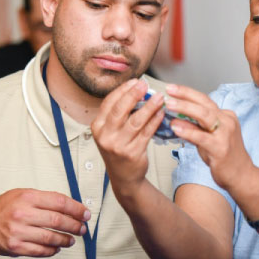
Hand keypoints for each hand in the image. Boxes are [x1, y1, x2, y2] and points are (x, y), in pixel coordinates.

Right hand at [0, 189, 90, 256]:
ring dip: (65, 240)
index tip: (85, 214)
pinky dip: (52, 250)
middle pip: (58, 220)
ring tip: (71, 240)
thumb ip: (42, 199)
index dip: (76, 209)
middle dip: (75, 226)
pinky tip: (56, 247)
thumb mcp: (20, 195)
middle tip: (81, 229)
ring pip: (51, 237)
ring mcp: (18, 231)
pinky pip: (40, 250)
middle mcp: (22, 213)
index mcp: (26, 197)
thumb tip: (68, 206)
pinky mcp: (16, 246)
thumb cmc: (1, 209)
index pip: (59, 201)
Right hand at [91, 79, 164, 198]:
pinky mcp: (133, 153)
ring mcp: (118, 145)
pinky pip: (146, 132)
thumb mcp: (110, 131)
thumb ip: (119, 114)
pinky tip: (161, 113)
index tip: (135, 82)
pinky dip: (155, 121)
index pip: (109, 103)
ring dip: (149, 107)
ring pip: (136, 121)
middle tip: (145, 85)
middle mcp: (105, 136)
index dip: (123, 90)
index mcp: (97, 126)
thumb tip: (137, 91)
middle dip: (134, 94)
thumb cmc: (119, 149)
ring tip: (159, 98)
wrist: (124, 177)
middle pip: (120, 110)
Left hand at [164, 84, 254, 191]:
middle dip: (185, 96)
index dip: (187, 93)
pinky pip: (202, 137)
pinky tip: (176, 128)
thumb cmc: (223, 156)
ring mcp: (225, 134)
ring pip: (204, 116)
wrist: (240, 175)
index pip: (204, 100)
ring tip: (169, 105)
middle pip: (204, 104)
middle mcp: (227, 121)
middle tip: (169, 91)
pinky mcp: (221, 148)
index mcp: (224, 116)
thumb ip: (194, 127)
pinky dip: (188, 131)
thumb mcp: (207, 137)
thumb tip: (175, 118)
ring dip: (185, 108)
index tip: (172, 88)